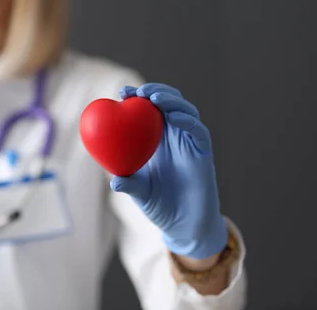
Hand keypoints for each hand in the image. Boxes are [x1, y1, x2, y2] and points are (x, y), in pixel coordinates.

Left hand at [110, 83, 227, 259]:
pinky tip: (172, 117)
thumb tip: (113, 181)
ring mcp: (190, 143)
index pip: (147, 110)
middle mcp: (174, 137)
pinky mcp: (204, 152)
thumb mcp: (139, 193)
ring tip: (153, 98)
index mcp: (155, 140)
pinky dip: (187, 121)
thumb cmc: (159, 206)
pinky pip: (198, 131)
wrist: (185, 225)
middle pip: (168, 103)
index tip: (122, 93)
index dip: (137, 98)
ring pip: (185, 111)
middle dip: (153, 91)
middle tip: (136, 92)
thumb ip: (128, 184)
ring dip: (170, 101)